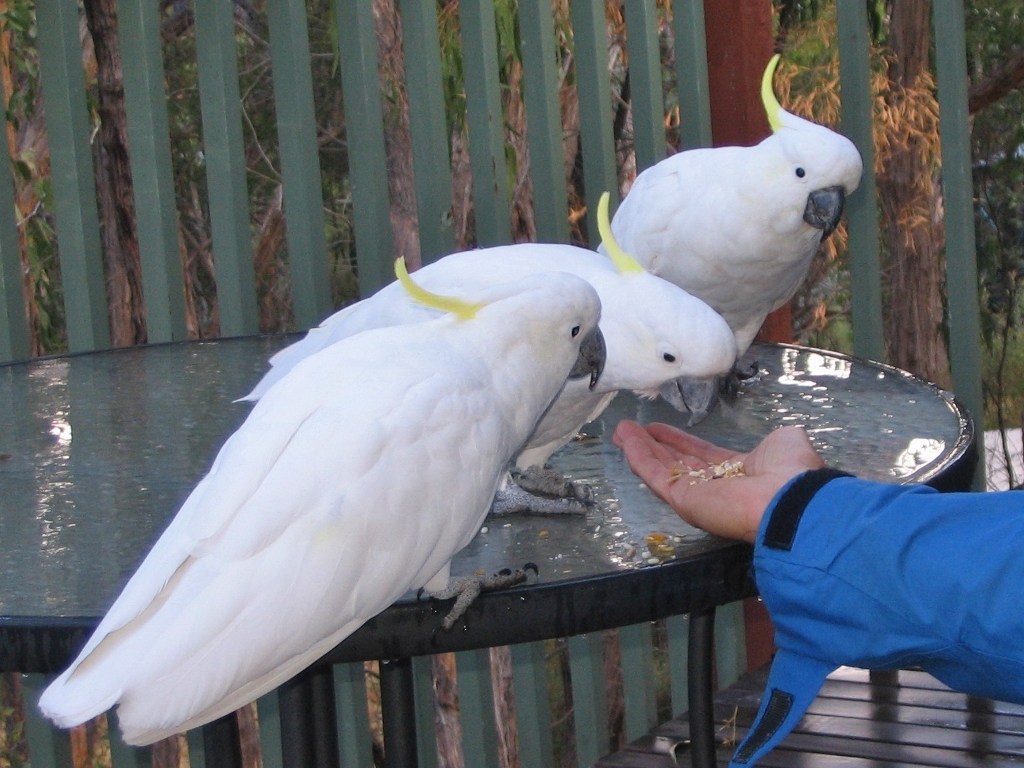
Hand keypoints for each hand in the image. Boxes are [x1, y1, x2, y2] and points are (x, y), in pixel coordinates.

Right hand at [612, 421, 824, 542]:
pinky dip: (639, 457)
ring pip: (661, 468)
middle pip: (675, 462)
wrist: (790, 499)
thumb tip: (773, 440)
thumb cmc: (790, 470)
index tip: (658, 429)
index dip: (678, 441)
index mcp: (738, 472)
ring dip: (639, 448)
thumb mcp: (784, 442)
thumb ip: (772, 440)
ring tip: (621, 430)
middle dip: (653, 445)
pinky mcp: (683, 501)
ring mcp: (696, 496)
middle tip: (631, 429)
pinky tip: (625, 440)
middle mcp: (714, 486)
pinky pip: (656, 476)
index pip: (701, 456)